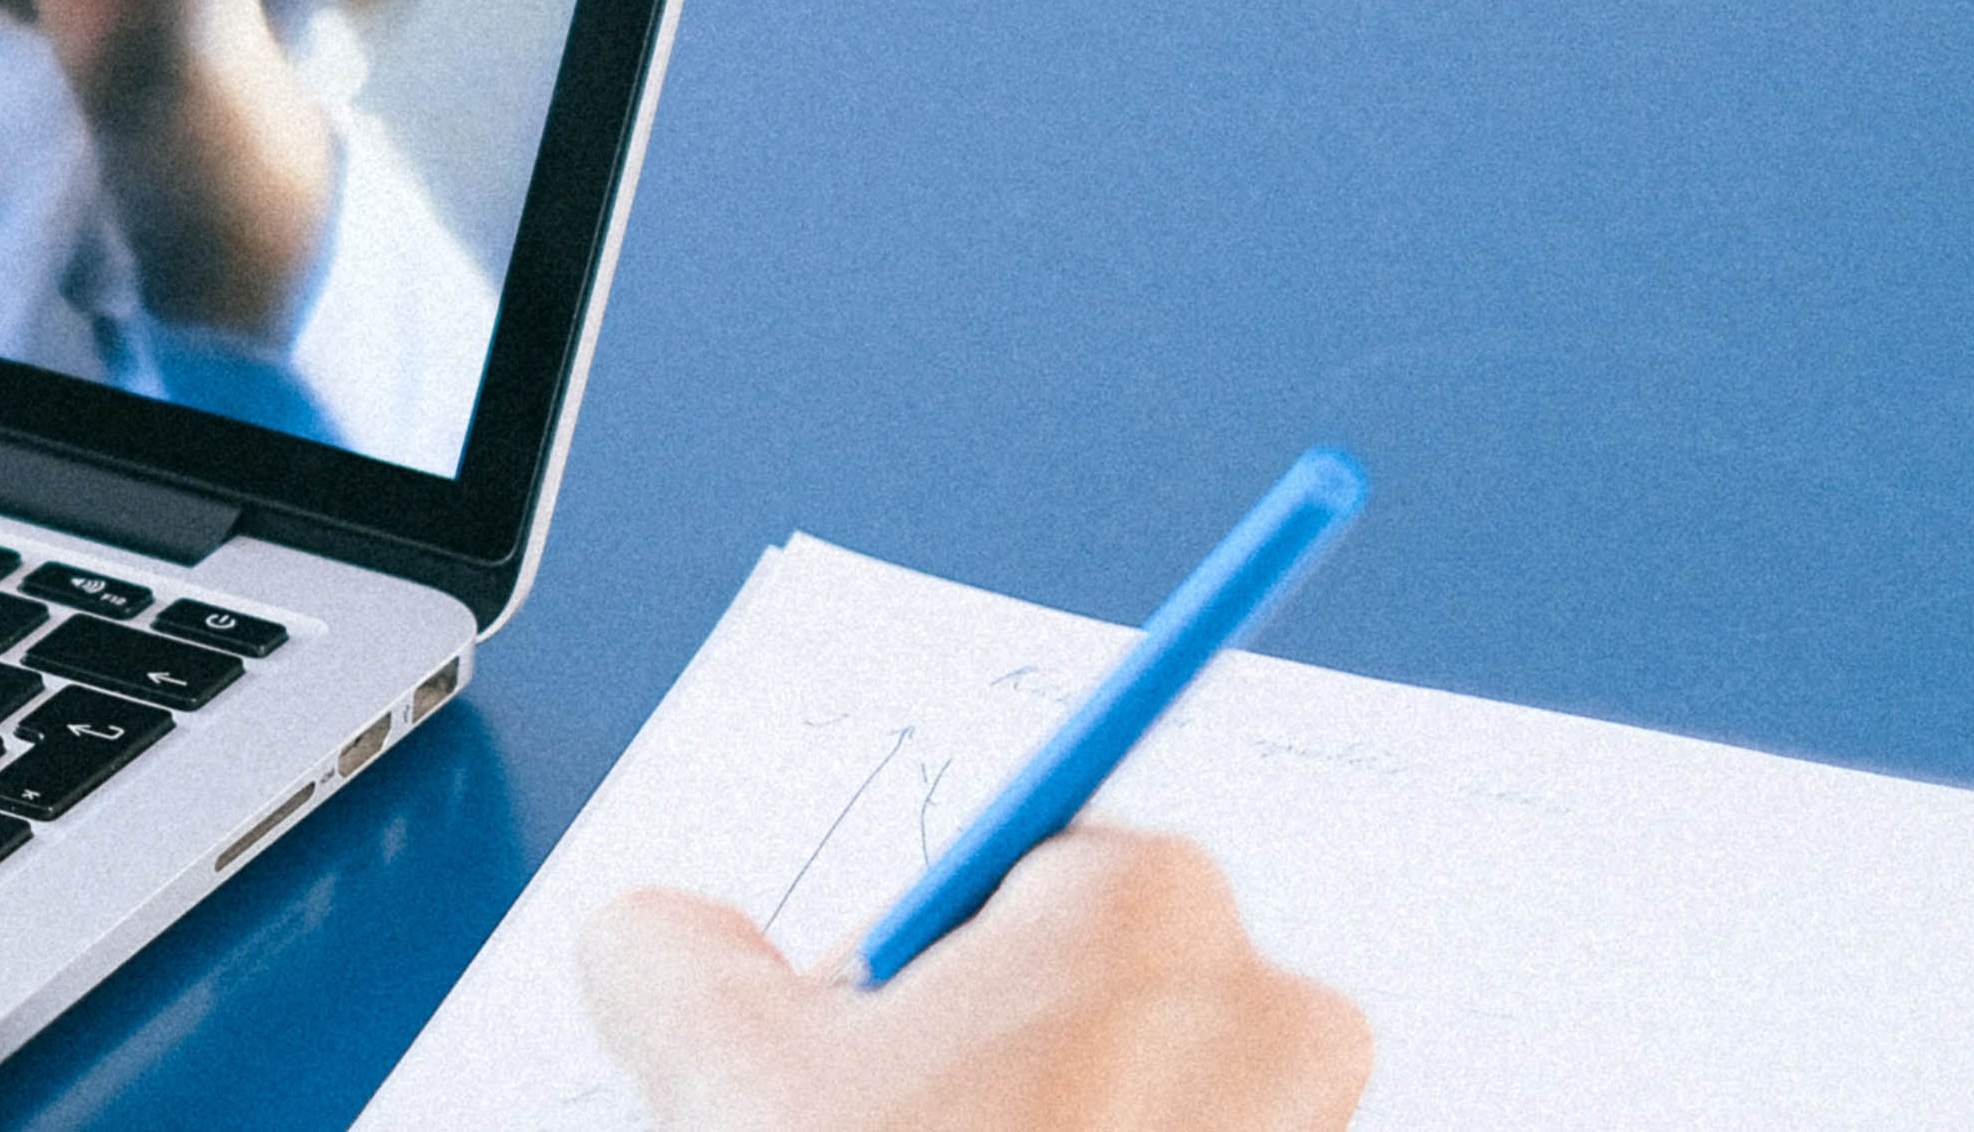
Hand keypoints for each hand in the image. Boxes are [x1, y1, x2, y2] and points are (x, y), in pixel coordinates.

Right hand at [581, 827, 1373, 1131]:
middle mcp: (1269, 999)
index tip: (879, 1041)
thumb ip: (667, 945)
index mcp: (1140, 902)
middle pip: (1089, 975)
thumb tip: (660, 935)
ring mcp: (1313, 1122)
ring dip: (1061, 1122)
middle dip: (996, 1044)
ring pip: (1145, 1083)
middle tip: (902, 1129)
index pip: (1010, 867)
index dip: (918, 960)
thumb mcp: (720, 1066)